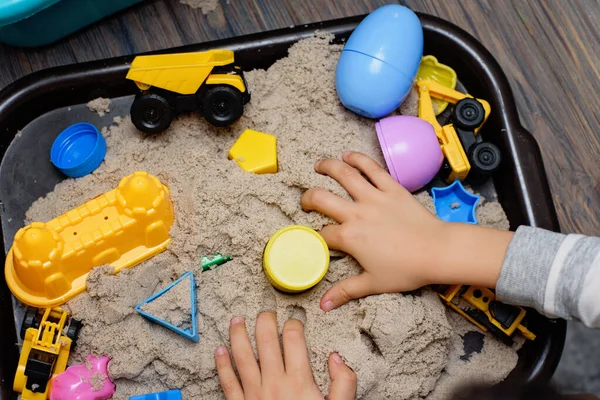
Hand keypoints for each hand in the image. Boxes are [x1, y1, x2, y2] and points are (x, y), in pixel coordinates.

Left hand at [215, 312, 356, 399]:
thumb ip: (344, 384)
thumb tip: (336, 357)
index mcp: (300, 381)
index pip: (294, 339)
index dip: (294, 323)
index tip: (295, 321)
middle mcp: (274, 383)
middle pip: (266, 339)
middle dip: (265, 320)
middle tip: (266, 312)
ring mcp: (254, 394)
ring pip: (242, 356)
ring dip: (237, 335)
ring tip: (236, 320)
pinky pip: (227, 382)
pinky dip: (222, 365)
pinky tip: (219, 351)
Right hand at [301, 151, 513, 310]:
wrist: (437, 251)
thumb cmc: (406, 269)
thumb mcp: (373, 284)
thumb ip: (345, 291)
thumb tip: (324, 305)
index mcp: (350, 237)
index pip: (323, 234)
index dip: (317, 237)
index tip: (318, 239)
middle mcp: (356, 213)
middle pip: (321, 198)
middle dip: (308, 198)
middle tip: (306, 200)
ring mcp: (374, 197)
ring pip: (344, 175)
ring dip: (327, 167)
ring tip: (319, 165)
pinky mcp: (391, 188)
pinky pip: (372, 169)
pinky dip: (358, 159)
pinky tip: (348, 155)